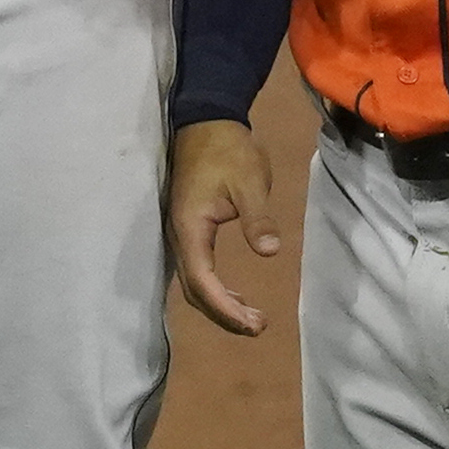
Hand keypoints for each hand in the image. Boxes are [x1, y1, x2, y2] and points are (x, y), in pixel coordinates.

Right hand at [165, 118, 284, 337]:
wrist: (205, 122)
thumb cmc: (228, 150)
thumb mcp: (250, 181)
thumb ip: (258, 217)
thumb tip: (270, 251)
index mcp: (191, 227)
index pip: (203, 280)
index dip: (225, 307)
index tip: (252, 323)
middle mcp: (179, 236)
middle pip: (194, 290)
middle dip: (223, 314)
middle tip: (258, 326)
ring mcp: (179, 234)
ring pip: (192, 283)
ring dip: (218, 305)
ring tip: (250, 318)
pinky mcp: (187, 230)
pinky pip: (195, 270)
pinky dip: (214, 289)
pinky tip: (234, 296)